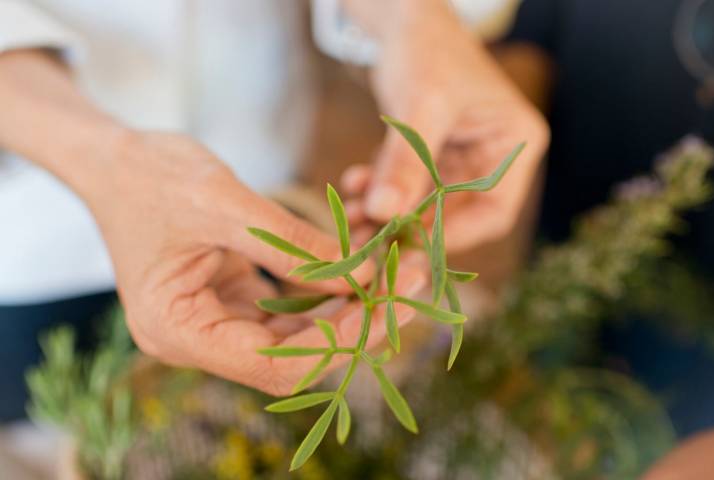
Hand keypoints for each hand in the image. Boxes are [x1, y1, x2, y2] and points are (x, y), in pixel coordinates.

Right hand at [87, 131, 420, 394]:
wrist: (117, 158)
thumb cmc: (152, 175)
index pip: (274, 363)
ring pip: (303, 331)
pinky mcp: (235, 298)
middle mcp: (199, 338)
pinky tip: (366, 252)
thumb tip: (365, 278)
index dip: (337, 341)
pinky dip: (331, 281)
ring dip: (353, 300)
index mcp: (178, 331)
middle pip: (296, 354)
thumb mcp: (224, 204)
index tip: (389, 299)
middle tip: (412, 277)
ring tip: (401, 261)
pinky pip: (294, 304)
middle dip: (359, 319)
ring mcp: (218, 321)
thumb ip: (294, 246)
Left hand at [342, 0, 548, 251]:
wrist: (405, 19)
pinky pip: (407, 185)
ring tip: (354, 220)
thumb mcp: (422, 106)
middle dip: (410, 229)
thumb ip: (405, 162)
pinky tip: (356, 187)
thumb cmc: (428, 49)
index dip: (453, 236)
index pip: (493, 211)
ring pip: (425, 205)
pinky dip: (381, 191)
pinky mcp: (432, 155)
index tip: (410, 248)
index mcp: (514, 145)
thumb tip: (384, 214)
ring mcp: (461, 158)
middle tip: (370, 242)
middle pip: (455, 214)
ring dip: (389, 214)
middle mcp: (493, 157)